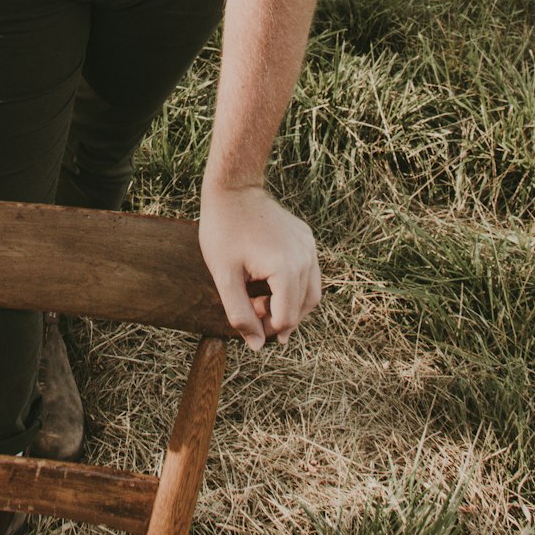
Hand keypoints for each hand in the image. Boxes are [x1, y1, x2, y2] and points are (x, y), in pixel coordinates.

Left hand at [198, 183, 320, 350]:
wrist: (232, 188)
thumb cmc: (223, 230)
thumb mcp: (224, 277)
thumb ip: (240, 315)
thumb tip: (257, 346)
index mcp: (287, 269)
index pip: (286, 318)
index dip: (266, 328)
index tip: (247, 317)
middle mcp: (305, 258)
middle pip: (302, 308)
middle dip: (278, 316)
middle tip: (253, 308)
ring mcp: (309, 246)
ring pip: (311, 292)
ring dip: (290, 303)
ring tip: (262, 298)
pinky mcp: (307, 237)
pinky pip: (309, 271)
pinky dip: (294, 284)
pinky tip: (270, 279)